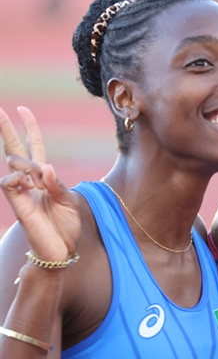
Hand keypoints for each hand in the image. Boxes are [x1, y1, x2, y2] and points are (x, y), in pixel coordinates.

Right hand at [0, 107, 79, 262]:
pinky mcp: (15, 202)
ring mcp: (20, 190)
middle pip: (14, 149)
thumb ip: (57, 184)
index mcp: (44, 177)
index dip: (29, 128)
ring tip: (40, 180)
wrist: (61, 249)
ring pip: (13, 161)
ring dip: (28, 165)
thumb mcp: (69, 200)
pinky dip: (20, 178)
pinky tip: (30, 185)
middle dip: (7, 129)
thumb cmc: (66, 225)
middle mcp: (30, 180)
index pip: (34, 146)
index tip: (23, 109)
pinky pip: (8, 180)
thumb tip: (46, 167)